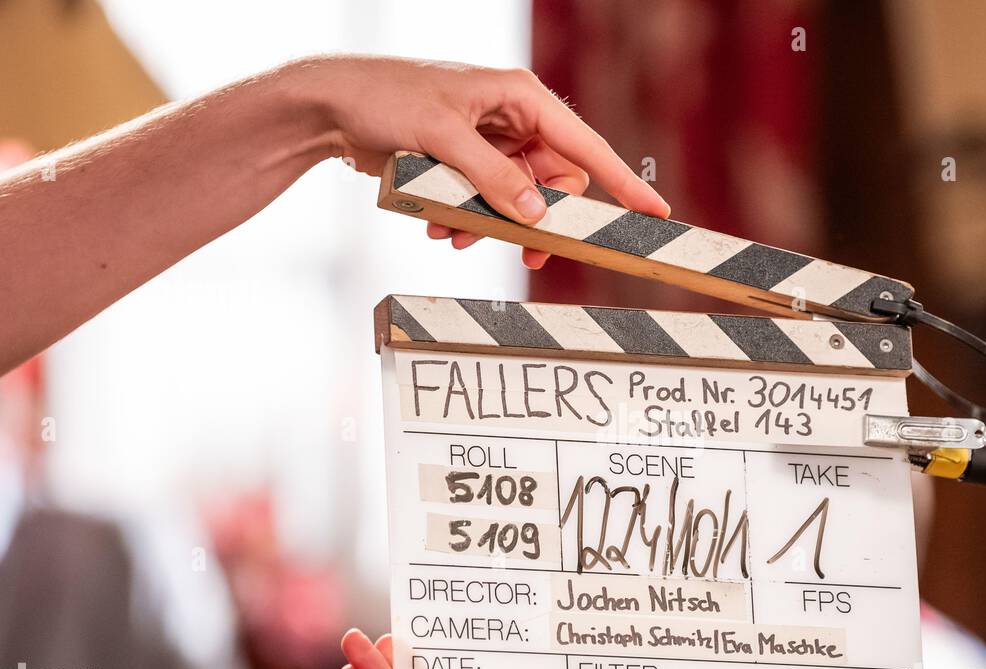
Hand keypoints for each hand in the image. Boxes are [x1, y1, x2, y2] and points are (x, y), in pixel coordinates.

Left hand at [287, 55, 669, 267]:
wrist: (331, 106)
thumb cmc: (386, 100)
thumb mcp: (443, 139)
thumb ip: (494, 179)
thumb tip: (538, 216)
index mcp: (519, 96)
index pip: (585, 145)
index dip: (621, 182)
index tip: (653, 212)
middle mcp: (512, 117)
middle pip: (554, 184)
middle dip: (534, 221)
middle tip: (521, 254)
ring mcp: (491, 141)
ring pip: (519, 200)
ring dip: (491, 226)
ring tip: (451, 236)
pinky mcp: (468, 162)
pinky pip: (488, 201)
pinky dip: (468, 219)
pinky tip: (436, 224)